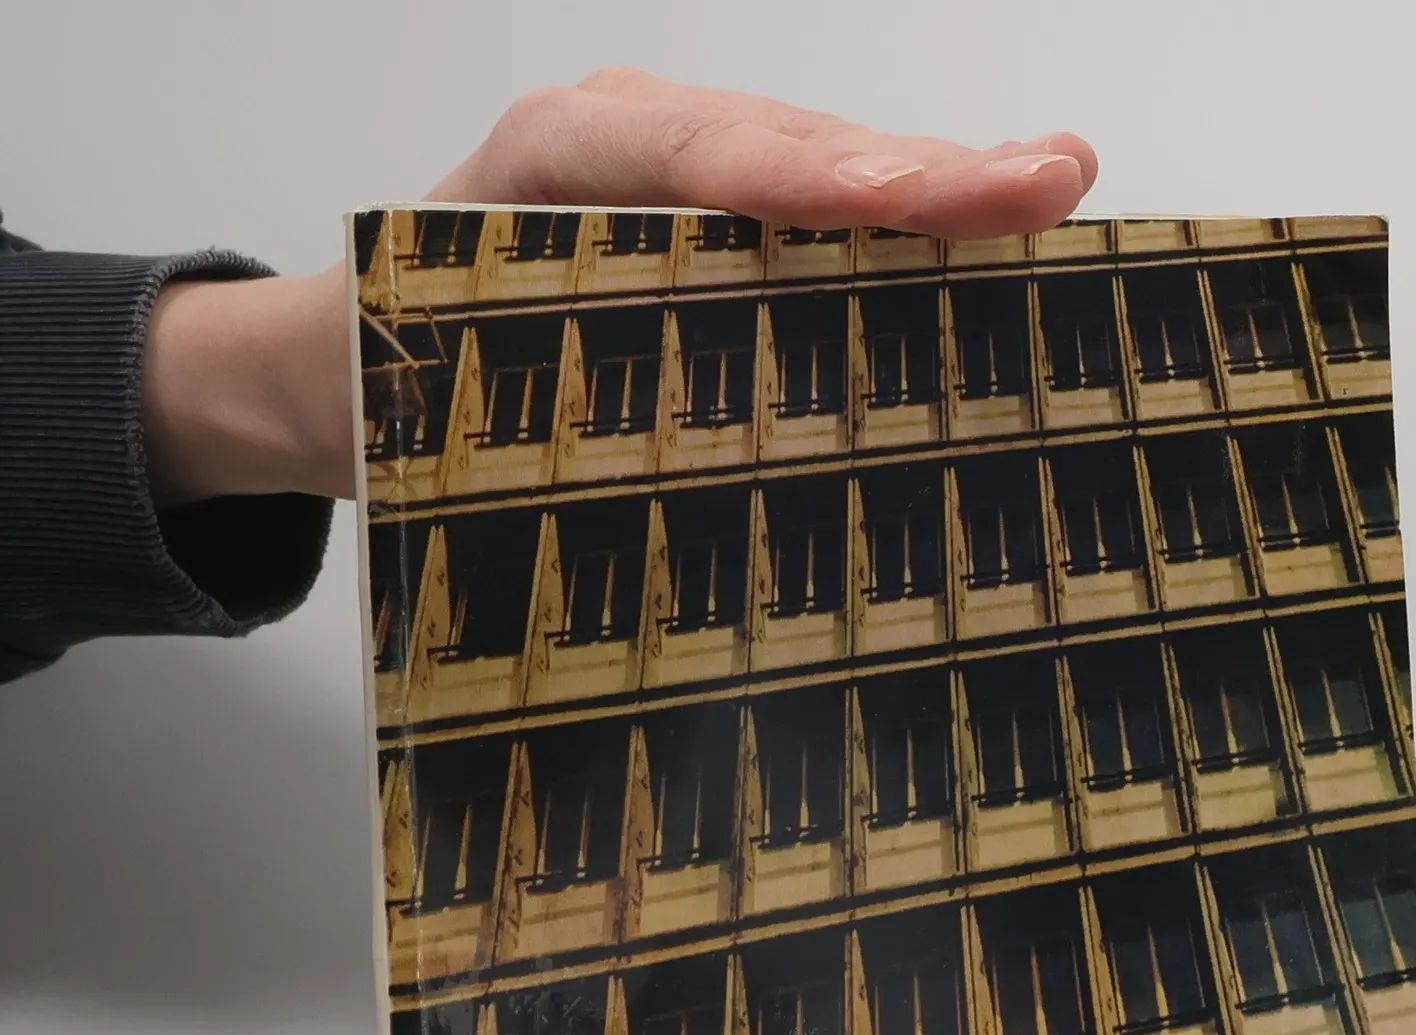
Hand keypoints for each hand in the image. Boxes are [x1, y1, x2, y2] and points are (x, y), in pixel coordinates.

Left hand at [142, 70, 1099, 506]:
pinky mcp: (717, 240)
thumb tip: (662, 486)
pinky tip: (997, 242)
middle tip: (1046, 180)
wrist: (344, 372)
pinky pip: (817, 226)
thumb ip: (529, 394)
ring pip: (818, 174)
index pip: (684, 149)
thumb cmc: (393, 372)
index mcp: (544, 170)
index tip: (906, 201)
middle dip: (915, 169)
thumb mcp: (430, 385)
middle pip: (786, 145)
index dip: (802, 173)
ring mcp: (682, 189)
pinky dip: (909, 238)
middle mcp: (626, 156)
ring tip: (1050, 191)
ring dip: (936, 194)